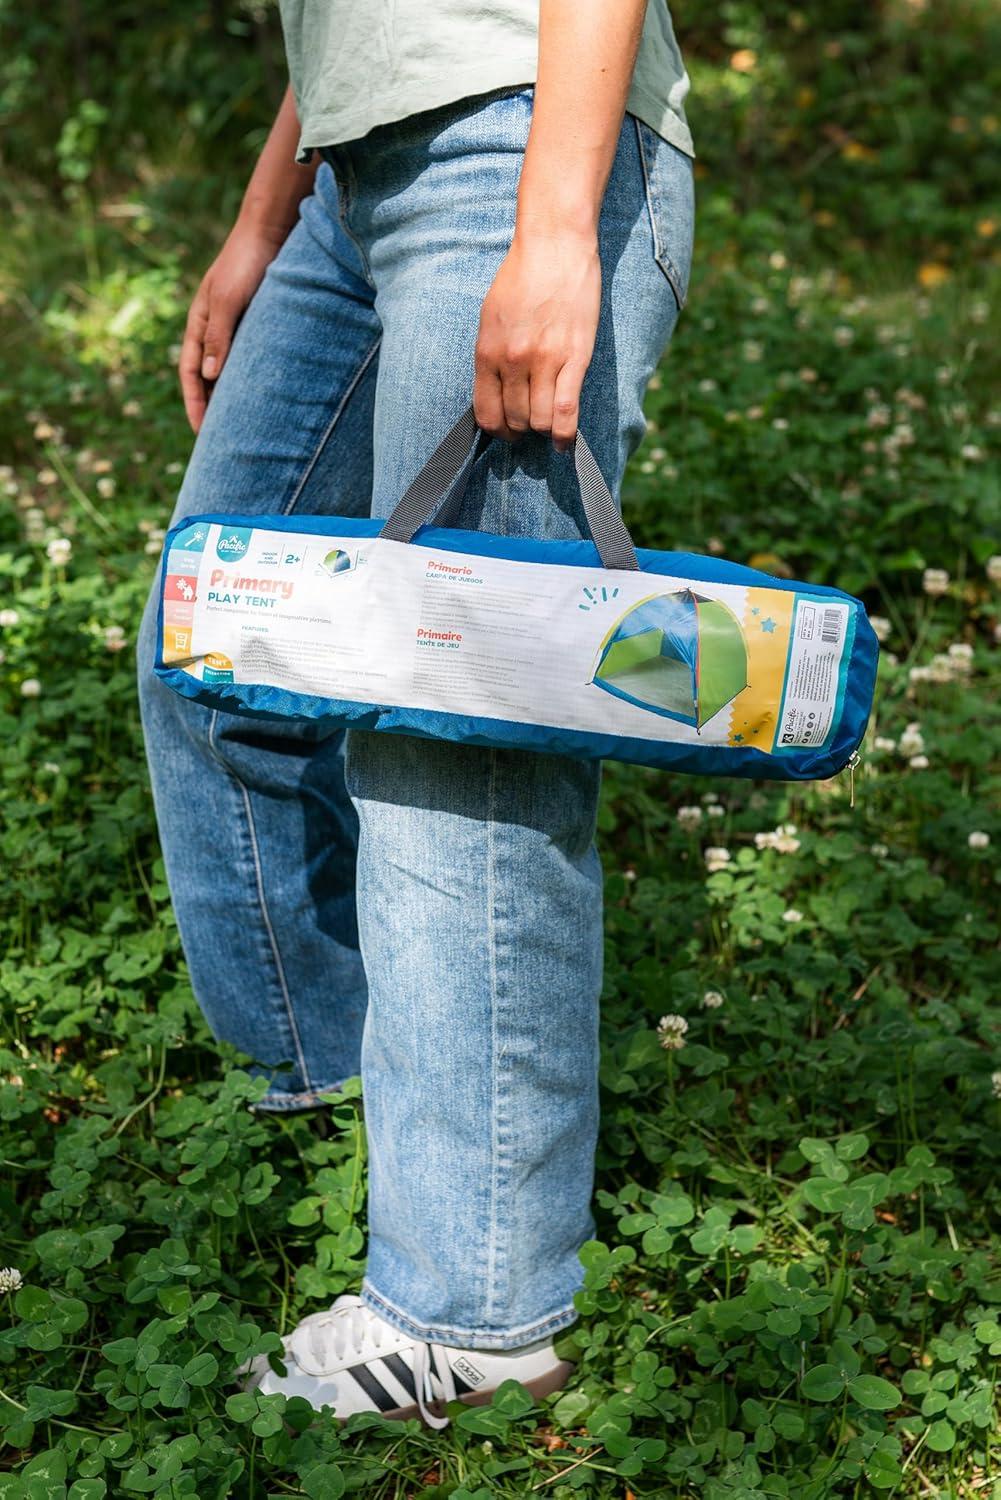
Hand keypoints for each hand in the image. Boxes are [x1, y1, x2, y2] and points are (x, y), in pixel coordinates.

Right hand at [178, 223, 284, 432]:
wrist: (270, 230)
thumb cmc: (246, 262)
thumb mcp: (228, 300)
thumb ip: (219, 335)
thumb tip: (209, 375)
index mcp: (199, 324)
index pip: (191, 374)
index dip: (195, 404)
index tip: (202, 433)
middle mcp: (214, 328)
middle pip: (208, 376)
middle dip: (211, 407)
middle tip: (220, 440)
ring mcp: (234, 325)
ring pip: (229, 369)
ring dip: (231, 396)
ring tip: (241, 425)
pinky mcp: (255, 321)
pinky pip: (249, 358)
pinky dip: (250, 378)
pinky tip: (263, 394)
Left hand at [473, 229, 600, 451]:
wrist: (555, 245)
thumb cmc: (522, 277)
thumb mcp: (491, 317)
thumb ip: (491, 356)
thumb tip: (495, 392)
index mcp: (487, 352)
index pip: (486, 413)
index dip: (497, 430)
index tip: (506, 431)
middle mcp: (513, 361)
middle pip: (515, 420)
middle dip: (522, 430)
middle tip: (530, 427)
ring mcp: (545, 361)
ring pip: (540, 421)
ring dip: (543, 431)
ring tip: (548, 428)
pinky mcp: (575, 358)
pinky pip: (566, 411)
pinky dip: (565, 435)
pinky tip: (564, 443)